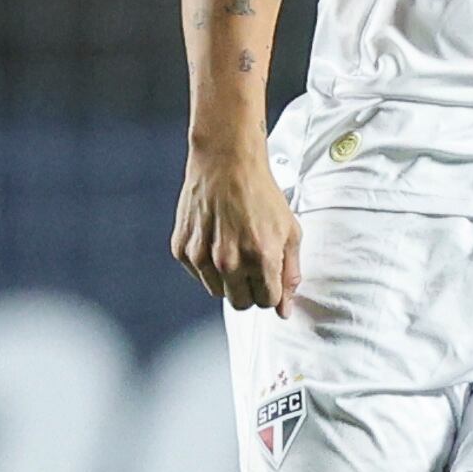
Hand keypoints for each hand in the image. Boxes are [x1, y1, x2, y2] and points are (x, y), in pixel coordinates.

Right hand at [171, 134, 300, 313]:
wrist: (227, 161)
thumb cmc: (261, 193)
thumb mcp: (290, 230)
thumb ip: (290, 274)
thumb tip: (284, 310)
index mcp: (261, 257)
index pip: (267, 302)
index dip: (270, 291)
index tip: (268, 278)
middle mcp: (229, 261)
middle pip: (241, 303)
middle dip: (249, 290)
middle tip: (251, 266)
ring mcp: (202, 256)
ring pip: (218, 293)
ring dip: (227, 279)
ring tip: (233, 247)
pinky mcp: (182, 249)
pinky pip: (198, 275)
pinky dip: (207, 266)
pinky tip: (215, 239)